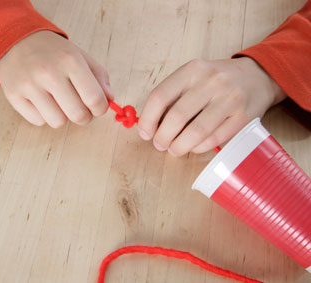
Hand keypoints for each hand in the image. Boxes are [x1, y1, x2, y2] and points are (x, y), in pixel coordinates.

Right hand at [0, 31, 111, 127]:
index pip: (94, 99)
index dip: (100, 109)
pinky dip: (43, 115)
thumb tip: (109, 100)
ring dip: (62, 116)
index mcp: (70, 60)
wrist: (16, 39)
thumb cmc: (53, 52)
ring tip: (59, 102)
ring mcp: (29, 85)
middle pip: (77, 115)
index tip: (97, 107)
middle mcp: (48, 73)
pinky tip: (41, 100)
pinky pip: (38, 121)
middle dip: (84, 117)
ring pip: (57, 122)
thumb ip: (99, 77)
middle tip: (81, 109)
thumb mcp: (80, 56)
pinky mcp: (13, 95)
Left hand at [137, 57, 285, 155]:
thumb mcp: (194, 76)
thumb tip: (150, 125)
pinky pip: (214, 139)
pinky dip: (198, 148)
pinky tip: (193, 147)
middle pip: (177, 117)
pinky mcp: (243, 117)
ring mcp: (230, 99)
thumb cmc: (217, 81)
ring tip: (174, 149)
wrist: (258, 76)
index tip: (145, 133)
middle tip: (160, 144)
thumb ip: (173, 96)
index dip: (148, 119)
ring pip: (196, 131)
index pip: (160, 96)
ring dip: (179, 146)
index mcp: (193, 70)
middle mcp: (211, 82)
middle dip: (163, 137)